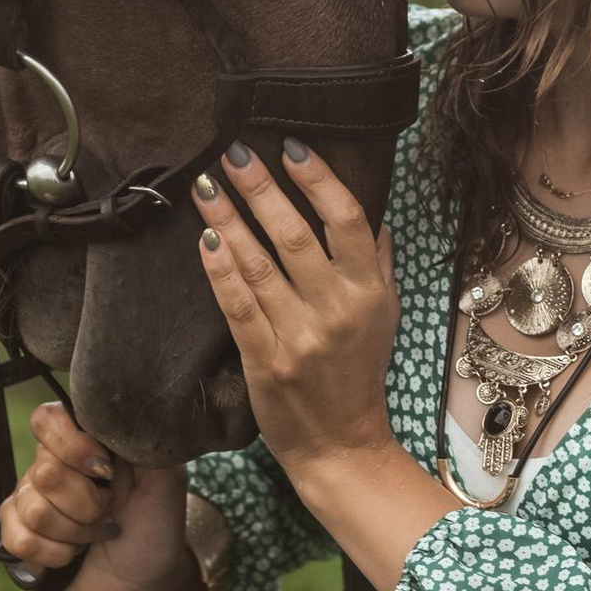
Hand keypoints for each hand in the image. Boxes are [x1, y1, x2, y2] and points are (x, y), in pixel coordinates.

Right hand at [0, 404, 190, 590]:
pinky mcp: (19, 535)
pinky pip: (19, 540)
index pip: (47, 419)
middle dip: (87, 505)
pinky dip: (55, 555)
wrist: (142, 583)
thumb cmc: (155, 528)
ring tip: (95, 534)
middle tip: (108, 512)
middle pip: (44, 472)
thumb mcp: (166, 484)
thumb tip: (127, 415)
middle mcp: (51, 464)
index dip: (71, 446)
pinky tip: (72, 555)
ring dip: (75, 533)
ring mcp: (31, 500)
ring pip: (34, 510)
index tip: (105, 471)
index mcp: (84, 442)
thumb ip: (147, 446)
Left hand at [194, 139, 400, 488]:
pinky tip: (204, 240)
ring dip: (228, 220)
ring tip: (206, 184)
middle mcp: (336, 310)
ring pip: (258, 265)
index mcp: (368, 292)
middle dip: (260, 189)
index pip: (347, 221)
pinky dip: (220, 271)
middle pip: (295, 235)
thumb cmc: (360, 373)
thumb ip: (379, 262)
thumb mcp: (386, 315)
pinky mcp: (264, 360)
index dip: (319, 180)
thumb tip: (371, 211)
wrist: (340, 444)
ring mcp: (298, 336)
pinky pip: (237, 306)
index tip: (292, 147)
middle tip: (233, 152)